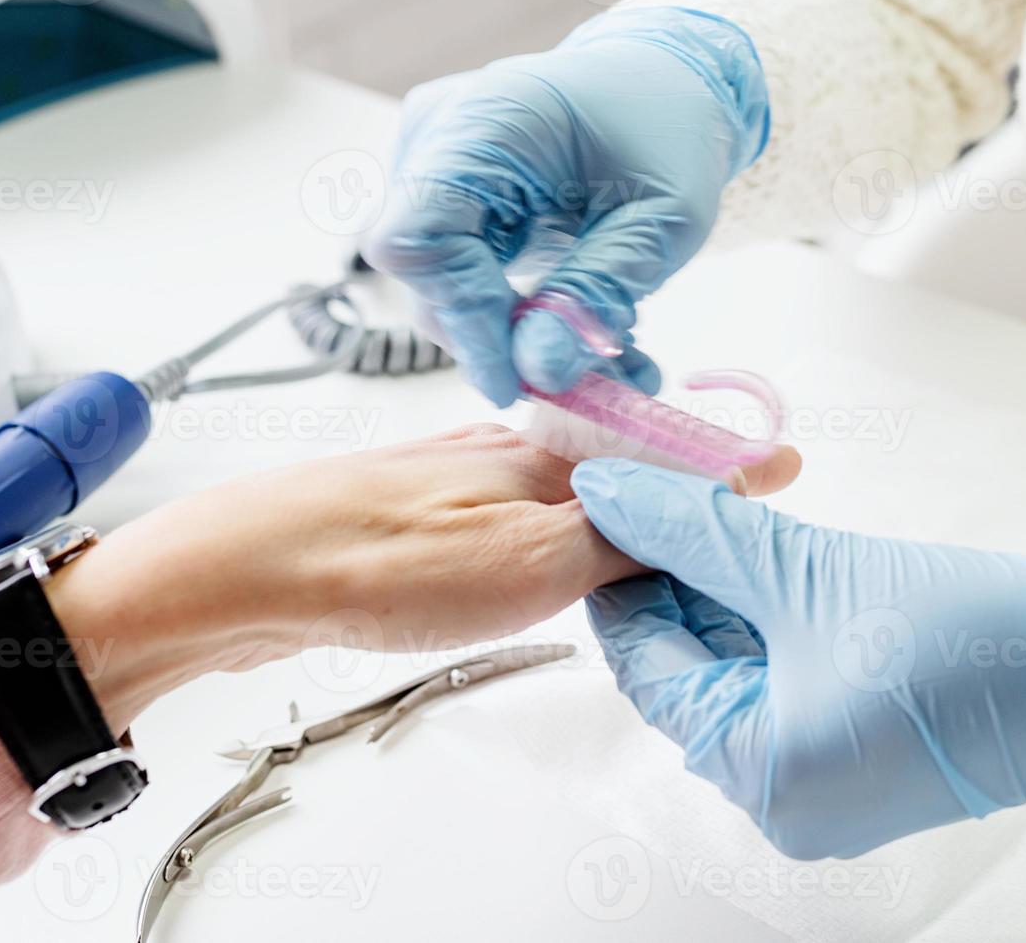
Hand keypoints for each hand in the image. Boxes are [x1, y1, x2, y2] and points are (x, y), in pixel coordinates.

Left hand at [46, 426, 798, 732]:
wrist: (244, 572)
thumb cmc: (377, 563)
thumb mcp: (536, 556)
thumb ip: (631, 527)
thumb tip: (722, 491)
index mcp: (546, 452)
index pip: (669, 453)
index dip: (728, 470)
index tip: (781, 473)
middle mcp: (504, 452)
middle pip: (618, 467)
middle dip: (676, 496)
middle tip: (724, 532)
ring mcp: (456, 481)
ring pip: (561, 493)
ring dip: (613, 517)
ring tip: (651, 554)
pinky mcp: (415, 518)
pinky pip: (509, 519)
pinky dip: (549, 539)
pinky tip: (538, 566)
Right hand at [363, 7, 769, 405]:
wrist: (663, 82)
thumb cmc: (668, 132)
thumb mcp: (664, 219)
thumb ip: (599, 291)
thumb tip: (536, 372)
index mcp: (486, 120)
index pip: (419, 239)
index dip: (461, 319)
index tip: (519, 379)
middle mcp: (437, 137)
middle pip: (426, 275)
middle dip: (502, 341)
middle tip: (584, 380)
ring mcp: (431, 164)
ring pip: (442, 286)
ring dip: (519, 337)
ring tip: (605, 358)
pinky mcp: (446, 195)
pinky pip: (461, 274)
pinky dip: (517, 315)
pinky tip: (579, 330)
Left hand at [570, 459, 1025, 859]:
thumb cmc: (964, 635)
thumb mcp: (805, 572)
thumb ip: (698, 529)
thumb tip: (611, 493)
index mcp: (757, 772)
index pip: (648, 667)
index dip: (624, 578)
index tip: (616, 513)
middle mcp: (779, 802)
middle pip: (689, 675)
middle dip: (674, 585)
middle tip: (662, 503)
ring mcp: (818, 792)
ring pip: (735, 681)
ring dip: (719, 603)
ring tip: (710, 521)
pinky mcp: (854, 768)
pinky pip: (781, 697)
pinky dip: (765, 636)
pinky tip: (755, 570)